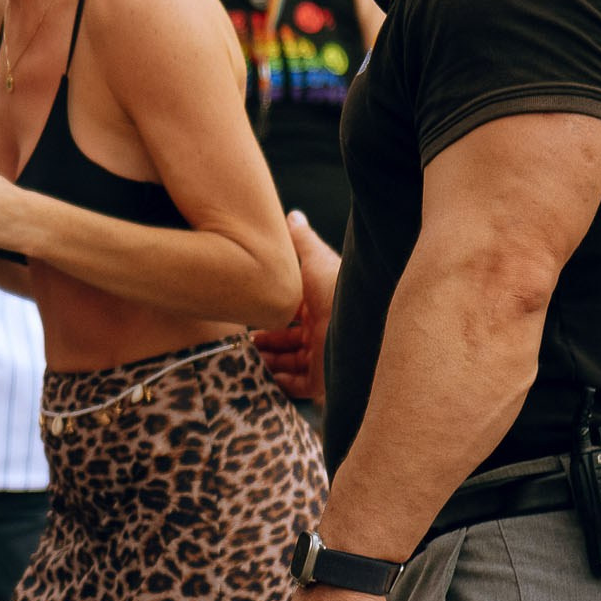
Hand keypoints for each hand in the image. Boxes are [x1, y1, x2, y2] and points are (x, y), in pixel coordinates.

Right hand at [253, 210, 339, 401]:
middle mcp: (322, 331)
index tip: (245, 309)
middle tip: (239, 339)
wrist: (361, 333)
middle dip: (264, 339)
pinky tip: (259, 376)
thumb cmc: (338, 293)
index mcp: (321, 304)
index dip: (269, 309)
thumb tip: (291, 215)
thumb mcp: (315, 260)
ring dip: (266, 360)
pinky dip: (277, 382)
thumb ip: (300, 240)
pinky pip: (294, 385)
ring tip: (243, 357)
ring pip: (287, 361)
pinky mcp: (321, 381)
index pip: (291, 308)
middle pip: (287, 336)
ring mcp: (322, 357)